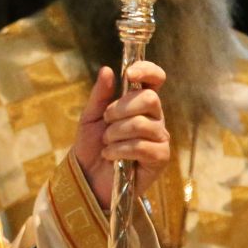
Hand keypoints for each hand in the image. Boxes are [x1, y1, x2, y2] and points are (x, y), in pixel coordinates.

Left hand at [71, 61, 170, 209]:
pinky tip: (111, 156)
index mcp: (140, 103)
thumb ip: (100, 95)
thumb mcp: (90, 117)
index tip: (130, 73)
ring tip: (106, 143)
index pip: (156, 79)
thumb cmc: (92, 146)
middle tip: (106, 121)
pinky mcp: (160, 158)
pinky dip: (119, 150)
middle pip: (150, 99)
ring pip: (142, 124)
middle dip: (121, 108)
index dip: (148, 71)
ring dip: (115, 133)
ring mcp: (159, 138)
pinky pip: (142, 147)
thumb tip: (107, 70)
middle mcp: (154, 118)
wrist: (88, 177)